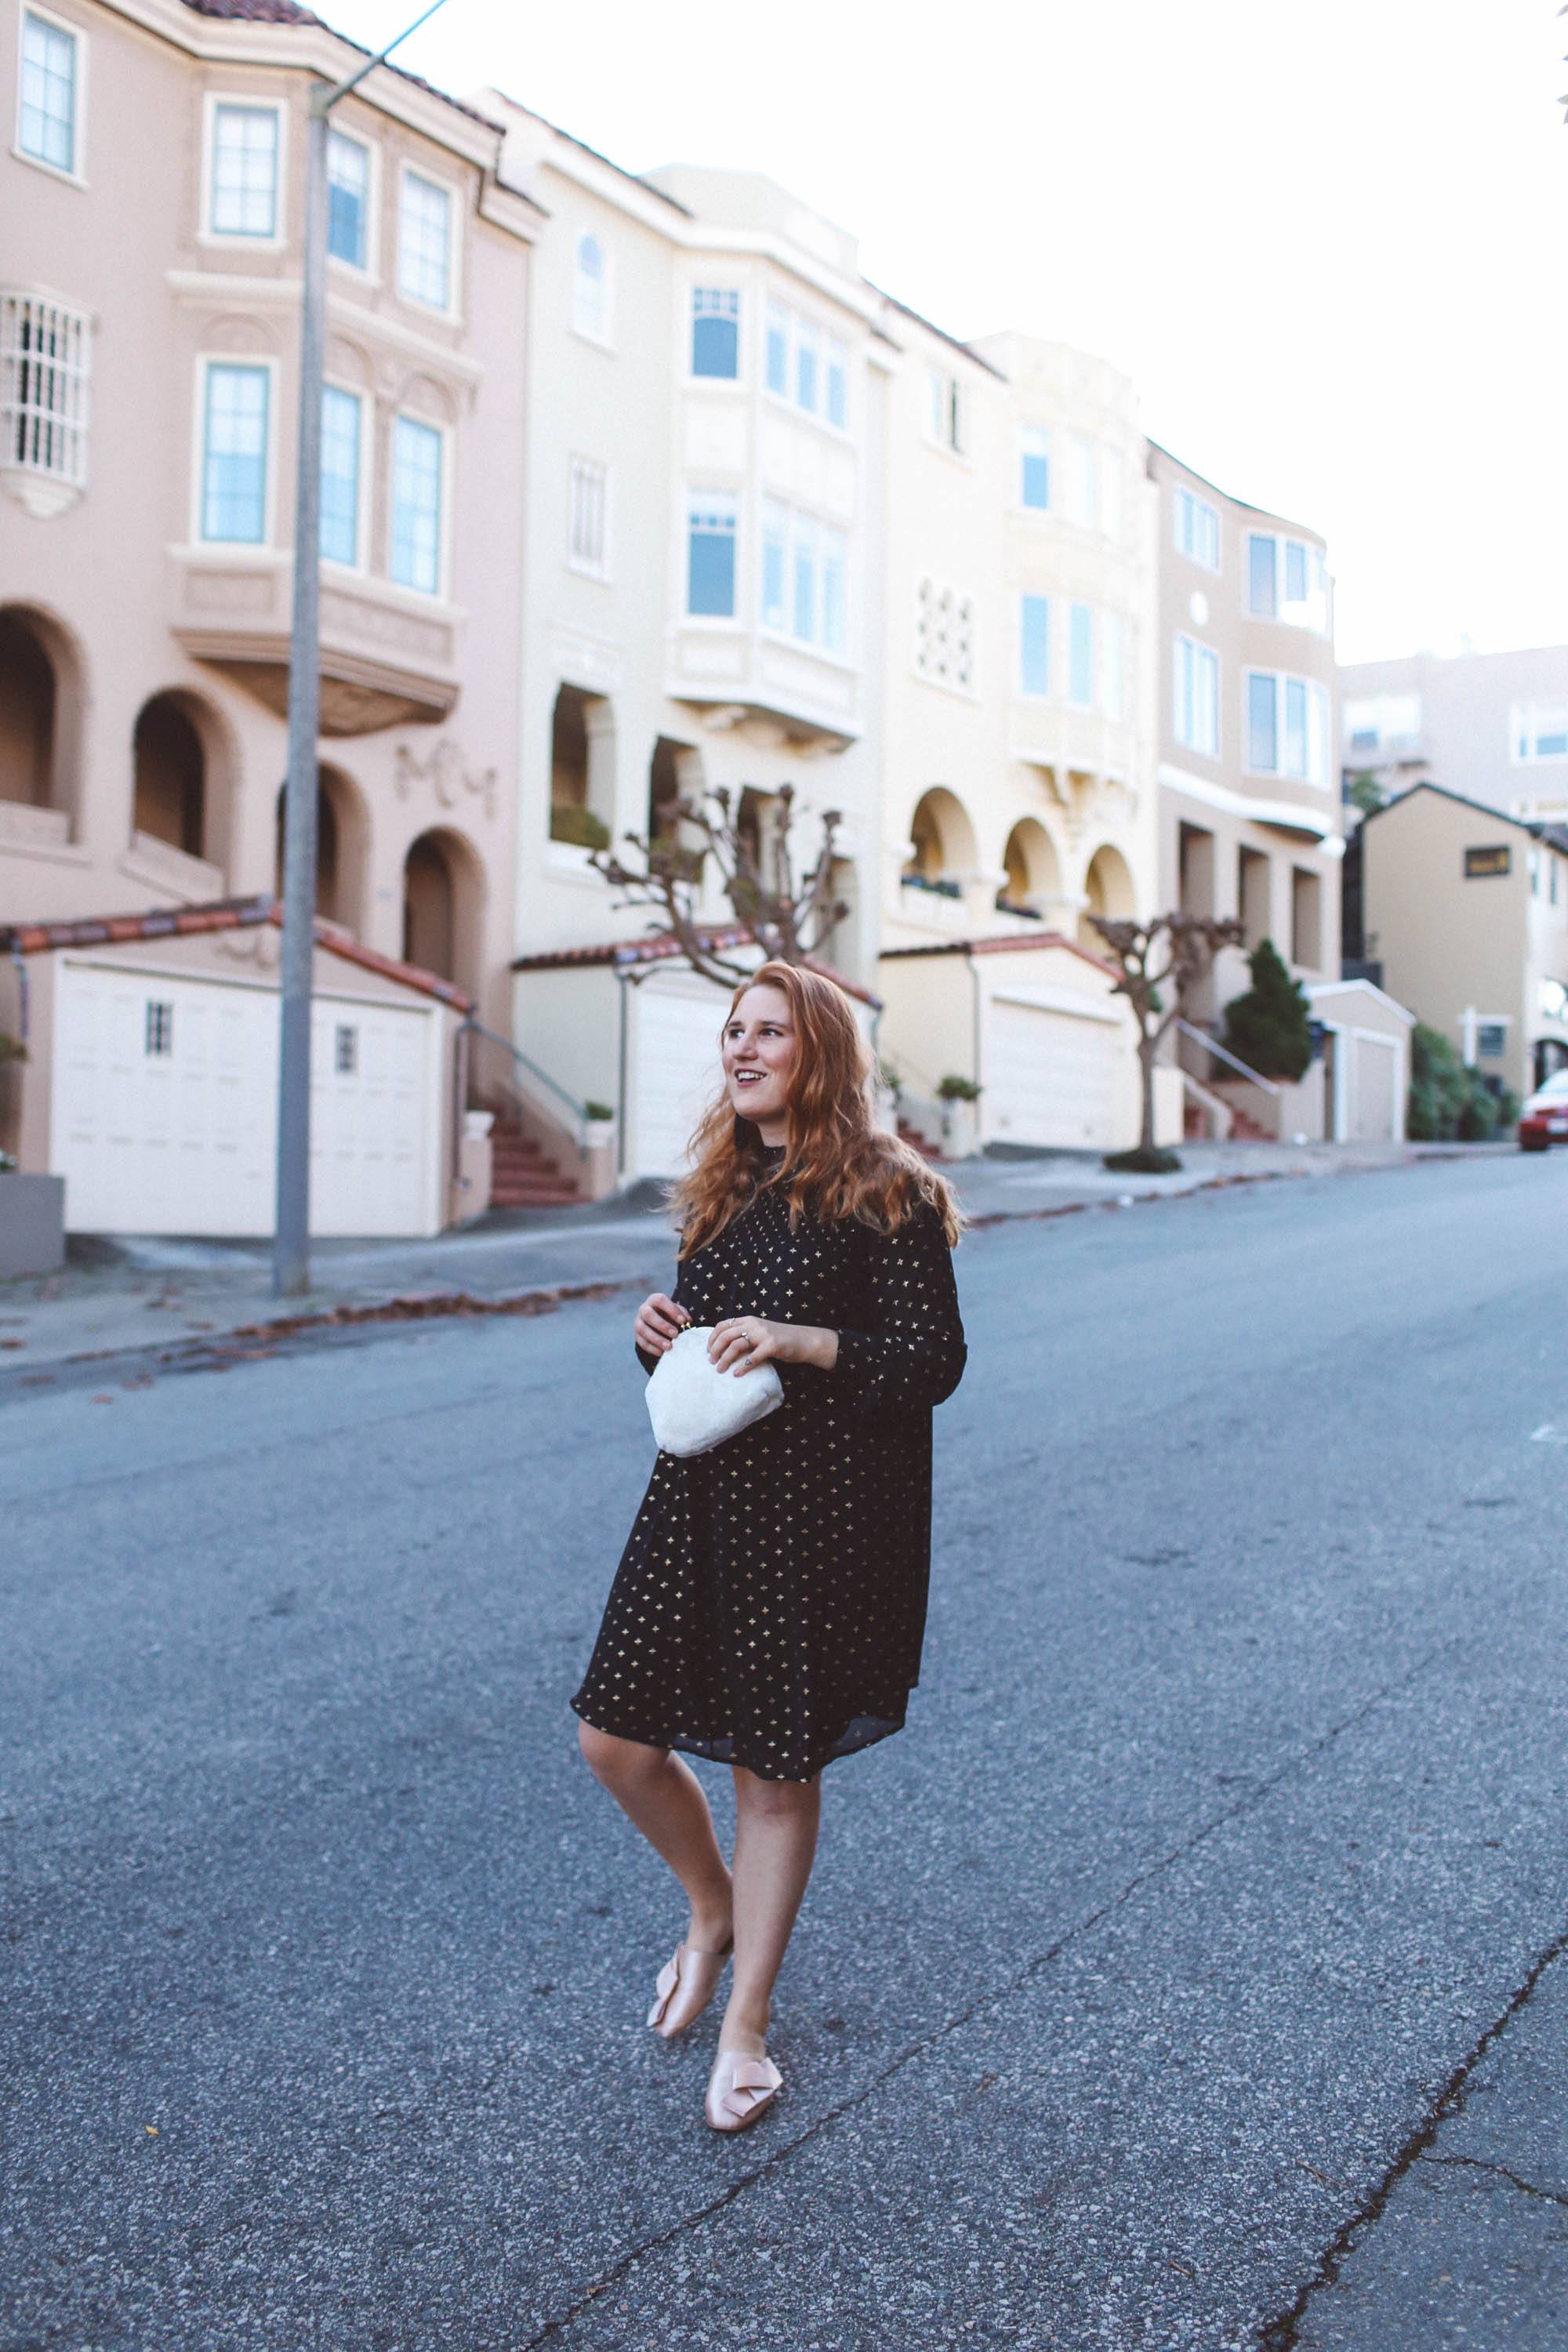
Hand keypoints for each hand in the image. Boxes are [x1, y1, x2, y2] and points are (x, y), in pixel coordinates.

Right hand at [635, 1291, 689, 1357]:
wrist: (658, 1323)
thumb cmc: (670, 1315)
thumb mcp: (678, 1312)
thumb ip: (683, 1314)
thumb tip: (688, 1321)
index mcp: (655, 1300)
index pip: (660, 1300)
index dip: (671, 1310)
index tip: (683, 1321)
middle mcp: (644, 1309)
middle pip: (648, 1314)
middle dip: (662, 1325)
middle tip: (675, 1334)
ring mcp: (638, 1322)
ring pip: (643, 1329)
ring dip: (656, 1339)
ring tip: (669, 1347)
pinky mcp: (637, 1335)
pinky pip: (642, 1342)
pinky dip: (652, 1348)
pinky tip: (662, 1353)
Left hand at [709, 1316, 837, 1374]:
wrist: (804, 1340)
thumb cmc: (780, 1339)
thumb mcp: (760, 1332)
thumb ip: (745, 1335)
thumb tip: (723, 1347)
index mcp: (748, 1320)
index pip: (723, 1325)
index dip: (712, 1338)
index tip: (708, 1350)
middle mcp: (754, 1324)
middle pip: (725, 1335)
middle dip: (715, 1350)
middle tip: (711, 1362)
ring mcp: (763, 1334)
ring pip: (735, 1346)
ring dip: (725, 1359)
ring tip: (720, 1370)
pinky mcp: (772, 1346)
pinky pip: (752, 1358)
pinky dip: (742, 1367)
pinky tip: (737, 1374)